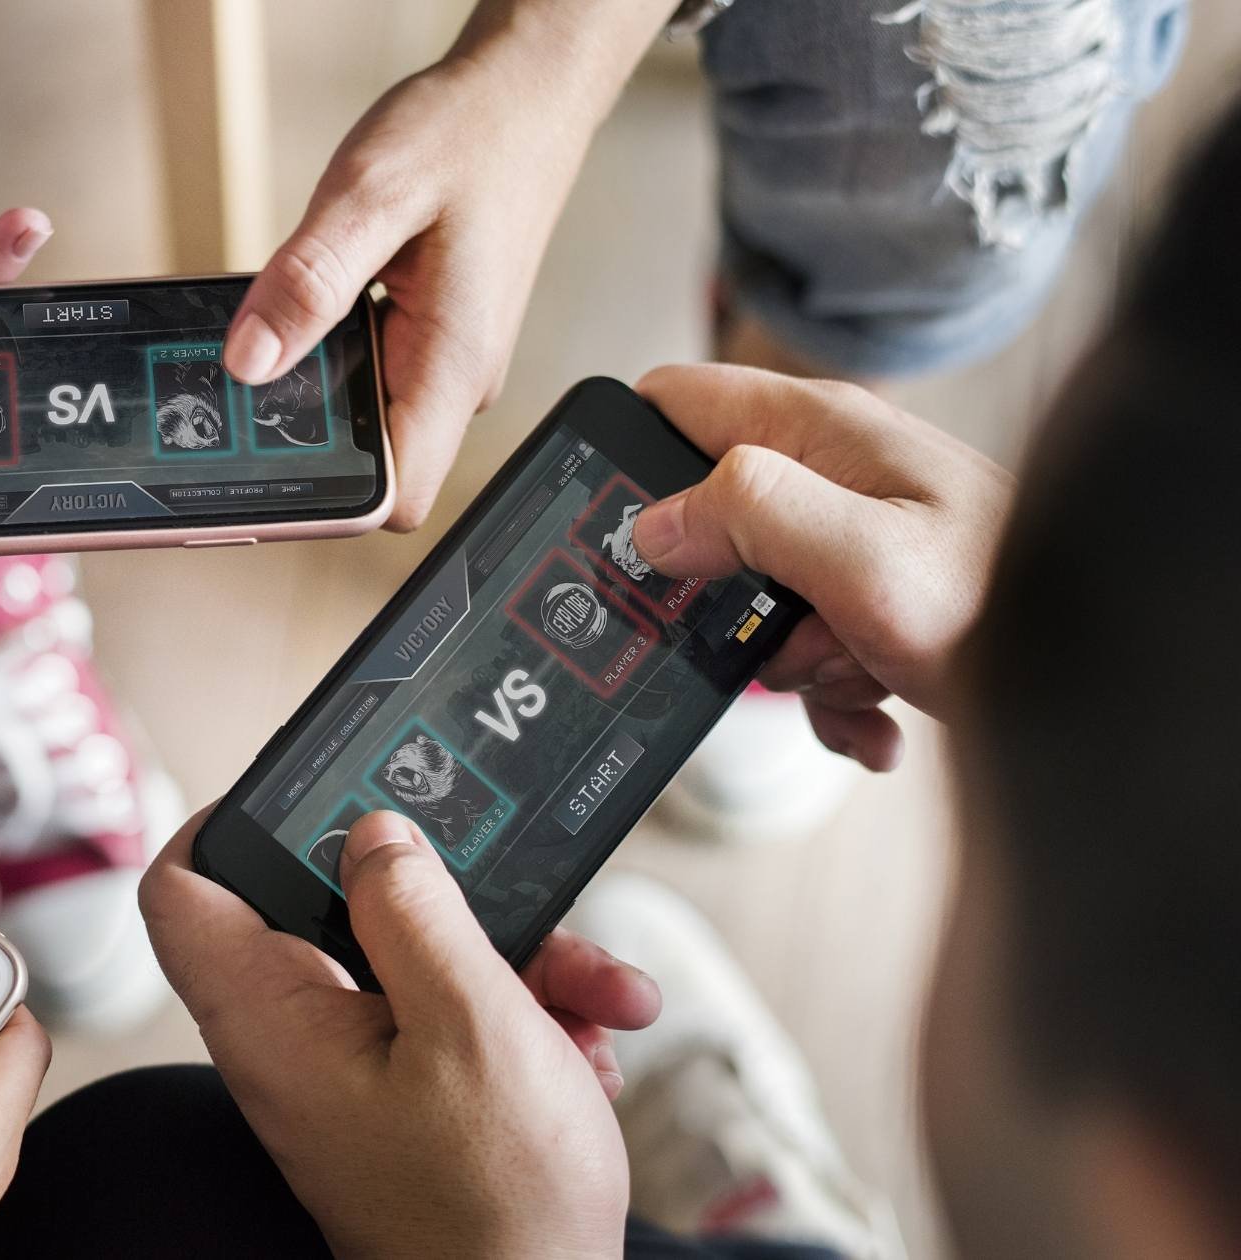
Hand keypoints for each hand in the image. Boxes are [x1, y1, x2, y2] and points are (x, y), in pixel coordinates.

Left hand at [142, 808, 658, 1258]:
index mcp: (273, 1019)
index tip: (315, 782)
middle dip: (441, 890)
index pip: (186, 890)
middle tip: (505, 883)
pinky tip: (591, 1044)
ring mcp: (354, 1072)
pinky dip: (526, 1018)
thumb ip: (414, 912)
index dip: (232, 818)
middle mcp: (298, 1042)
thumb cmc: (496, 1207)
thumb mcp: (471, 1025)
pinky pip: (453, 1020)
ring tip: (594, 991)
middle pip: (332, 908)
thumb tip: (372, 833)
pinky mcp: (411, 1099)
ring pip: (416, 961)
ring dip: (515, 959)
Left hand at [222, 0, 670, 530]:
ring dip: (310, 389)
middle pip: (370, 465)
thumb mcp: (372, 195)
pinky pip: (369, 373)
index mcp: (454, 364)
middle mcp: (456, 377)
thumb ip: (309, 280)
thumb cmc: (472, 131)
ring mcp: (446, 360)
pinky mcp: (432, 336)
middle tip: (240, 391)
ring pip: (363, 419)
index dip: (329, 501)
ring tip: (273, 330)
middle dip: (301, 441)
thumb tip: (248, 361)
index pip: (397, 498)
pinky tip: (302, 306)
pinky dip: (326, 351)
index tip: (260, 471)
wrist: (528, 89)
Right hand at [630, 365, 1015, 768]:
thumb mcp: (857, 557)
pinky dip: (831, 693)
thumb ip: (747, 514)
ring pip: (756, 599)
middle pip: (707, 520)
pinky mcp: (875, 596)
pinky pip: (810, 646)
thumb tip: (654, 522)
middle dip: (719, 597)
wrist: (1103, 676)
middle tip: (772, 627)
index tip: (616, 539)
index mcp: (820, 431)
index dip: (628, 463)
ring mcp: (857, 535)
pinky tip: (875, 715)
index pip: (675, 401)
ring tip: (856, 667)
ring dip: (788, 658)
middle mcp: (835, 471)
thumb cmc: (1004, 607)